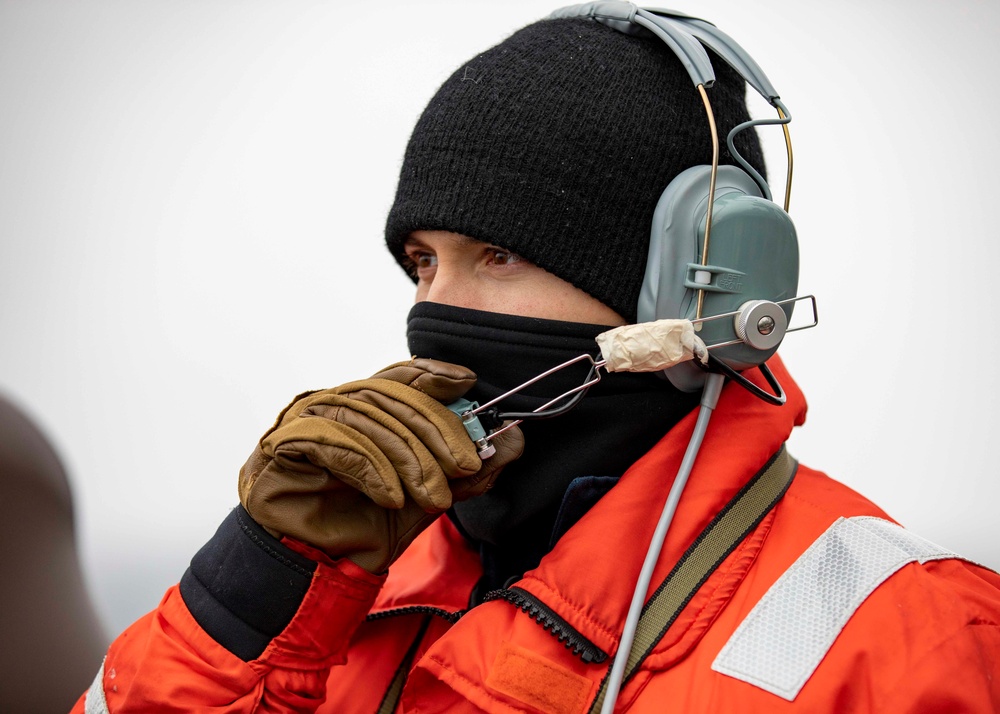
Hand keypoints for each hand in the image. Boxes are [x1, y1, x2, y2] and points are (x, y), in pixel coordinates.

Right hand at [238, 358, 523, 572]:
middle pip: (391, 395)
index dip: (434, 373)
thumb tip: (514, 441)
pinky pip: (333, 441)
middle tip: (465, 466)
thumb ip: (470, 471)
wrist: (318, 572)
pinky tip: (391, 498)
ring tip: (434, 497)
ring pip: (367, 415)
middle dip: (436, 429)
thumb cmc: (368, 528)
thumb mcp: (431, 498)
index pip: (402, 375)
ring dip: (409, 457)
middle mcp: (335, 405)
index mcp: (366, 408)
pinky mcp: (282, 443)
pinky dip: (370, 468)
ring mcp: (305, 420)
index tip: (468, 382)